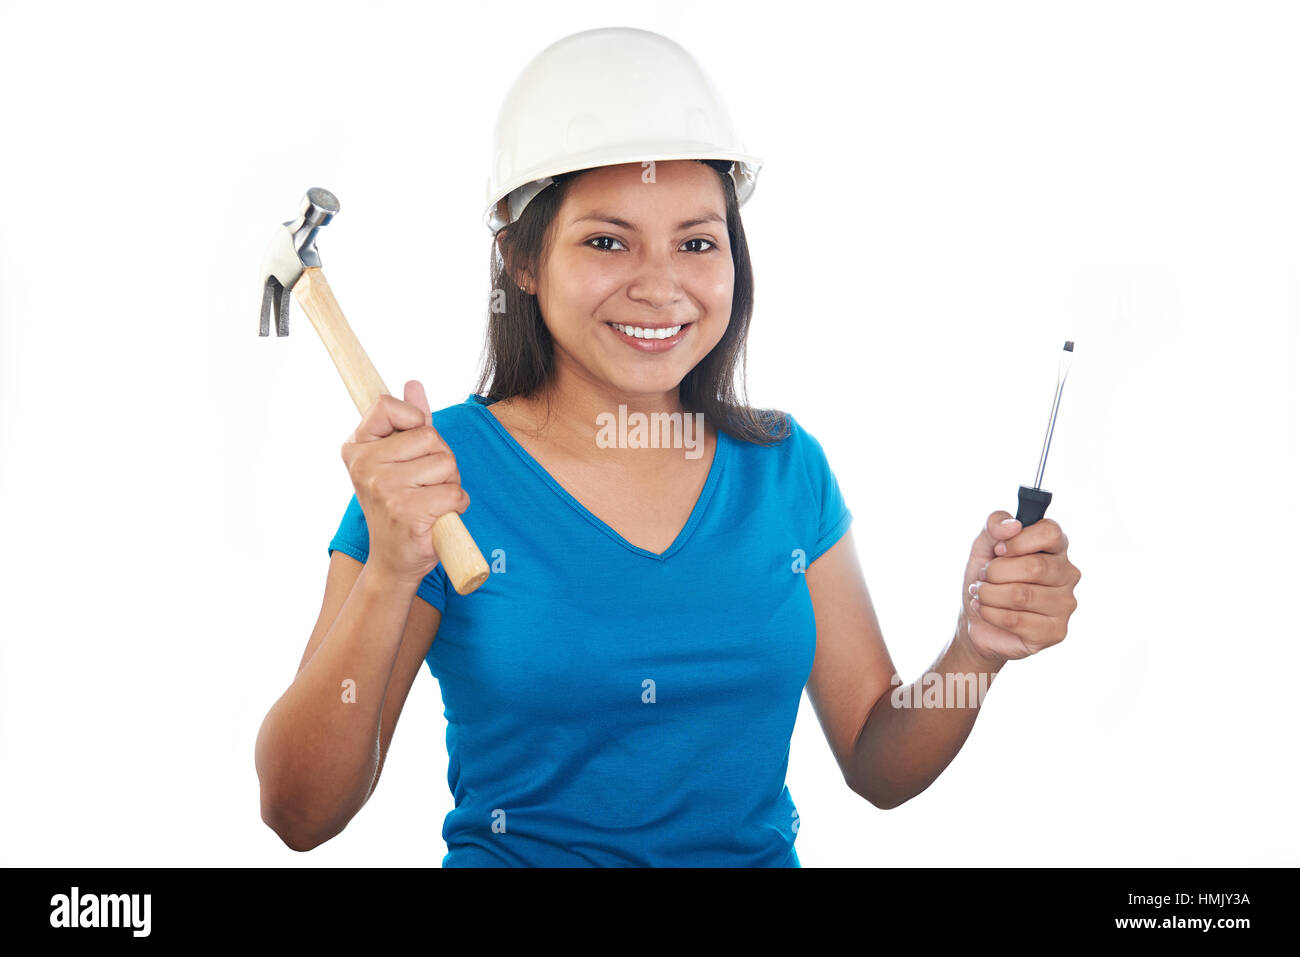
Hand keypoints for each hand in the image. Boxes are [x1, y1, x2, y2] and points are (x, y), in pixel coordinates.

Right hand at [339, 380, 469, 585]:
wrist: (394, 559)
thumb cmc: (399, 506)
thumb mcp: (397, 460)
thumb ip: (407, 422)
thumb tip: (413, 385)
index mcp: (357, 448)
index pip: (386, 405)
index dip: (413, 421)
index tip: (411, 447)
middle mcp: (364, 466)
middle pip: (430, 436)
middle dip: (440, 460)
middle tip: (424, 484)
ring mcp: (383, 489)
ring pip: (446, 464)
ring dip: (450, 484)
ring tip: (429, 501)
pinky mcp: (406, 512)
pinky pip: (454, 493)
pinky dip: (456, 505)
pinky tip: (437, 517)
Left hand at [956, 511, 1080, 666]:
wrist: (977, 620)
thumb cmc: (987, 580)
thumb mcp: (983, 546)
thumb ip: (995, 525)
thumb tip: (1013, 525)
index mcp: (1056, 548)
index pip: (1050, 532)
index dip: (1018, 541)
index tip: (998, 550)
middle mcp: (1067, 574)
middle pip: (1034, 566)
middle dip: (996, 572)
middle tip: (983, 577)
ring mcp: (1065, 604)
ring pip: (1022, 595)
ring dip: (989, 594)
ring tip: (981, 594)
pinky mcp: (1055, 631)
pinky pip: (1016, 621)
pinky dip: (990, 613)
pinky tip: (985, 611)